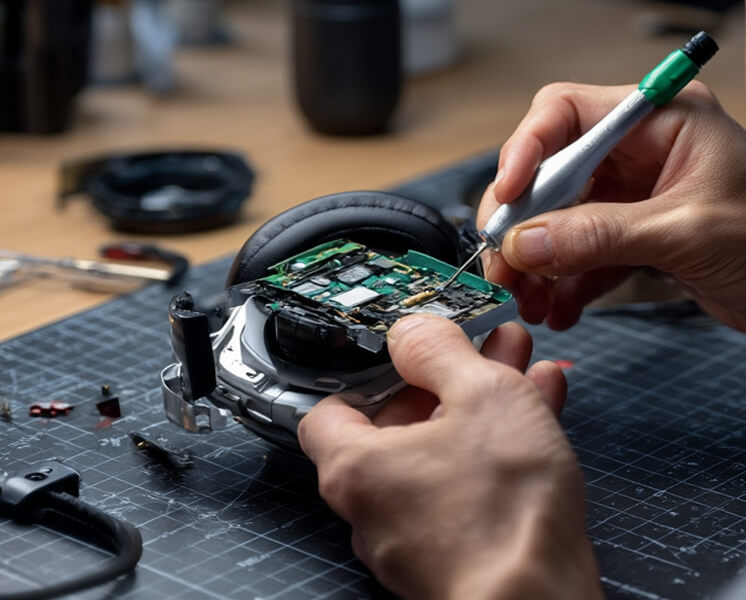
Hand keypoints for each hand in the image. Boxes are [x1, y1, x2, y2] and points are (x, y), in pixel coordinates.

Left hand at [298, 316, 601, 599]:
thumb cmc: (504, 516)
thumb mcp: (480, 395)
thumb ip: (438, 350)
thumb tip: (413, 332)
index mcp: (357, 467)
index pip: (331, 407)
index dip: (367, 372)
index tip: (404, 349)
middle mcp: (376, 506)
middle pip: (400, 424)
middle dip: (446, 377)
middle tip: (481, 348)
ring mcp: (414, 533)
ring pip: (443, 448)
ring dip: (479, 405)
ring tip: (520, 368)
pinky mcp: (456, 549)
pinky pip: (467, 481)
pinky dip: (494, 444)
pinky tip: (538, 409)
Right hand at [478, 81, 745, 331]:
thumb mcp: (685, 231)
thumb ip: (600, 235)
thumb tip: (525, 244)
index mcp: (659, 122)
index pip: (567, 113)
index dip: (526, 149)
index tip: (507, 196)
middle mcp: (636, 152)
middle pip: (550, 174)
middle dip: (522, 224)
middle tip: (502, 265)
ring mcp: (629, 196)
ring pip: (556, 221)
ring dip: (536, 264)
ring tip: (527, 300)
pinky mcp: (627, 236)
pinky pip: (577, 254)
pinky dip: (563, 285)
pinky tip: (559, 309)